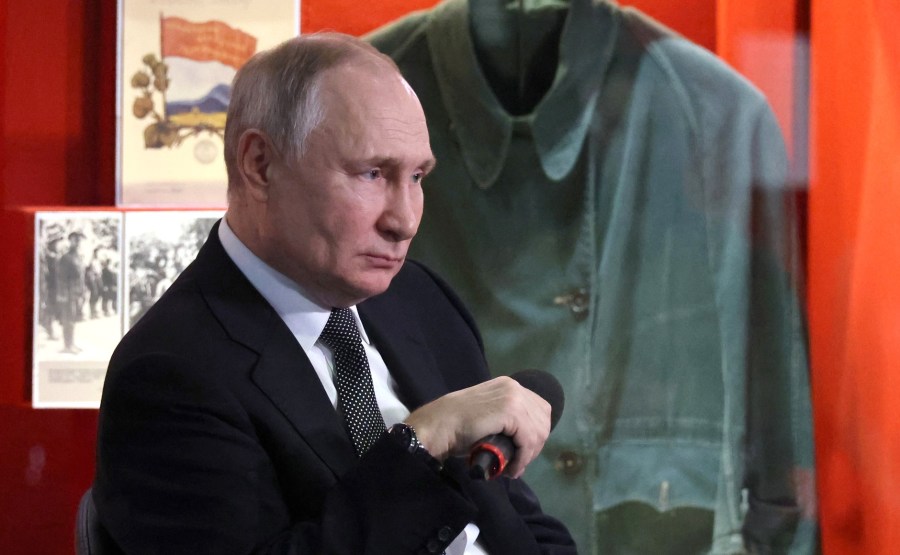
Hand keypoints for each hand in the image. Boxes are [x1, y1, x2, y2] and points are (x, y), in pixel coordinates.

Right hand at [404, 376, 550, 477]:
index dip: (536, 434)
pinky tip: (512, 468)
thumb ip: (507, 426)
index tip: (522, 453)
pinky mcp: (510, 411)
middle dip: (534, 446)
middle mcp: (514, 387)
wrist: (439, 426)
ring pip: (538, 432)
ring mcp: (513, 397)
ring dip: (528, 455)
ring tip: (513, 468)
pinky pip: (528, 439)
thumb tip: (526, 449)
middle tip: (518, 463)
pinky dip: (523, 457)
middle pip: (543, 421)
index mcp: (509, 386)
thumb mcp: (489, 420)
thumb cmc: (457, 426)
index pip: (540, 410)